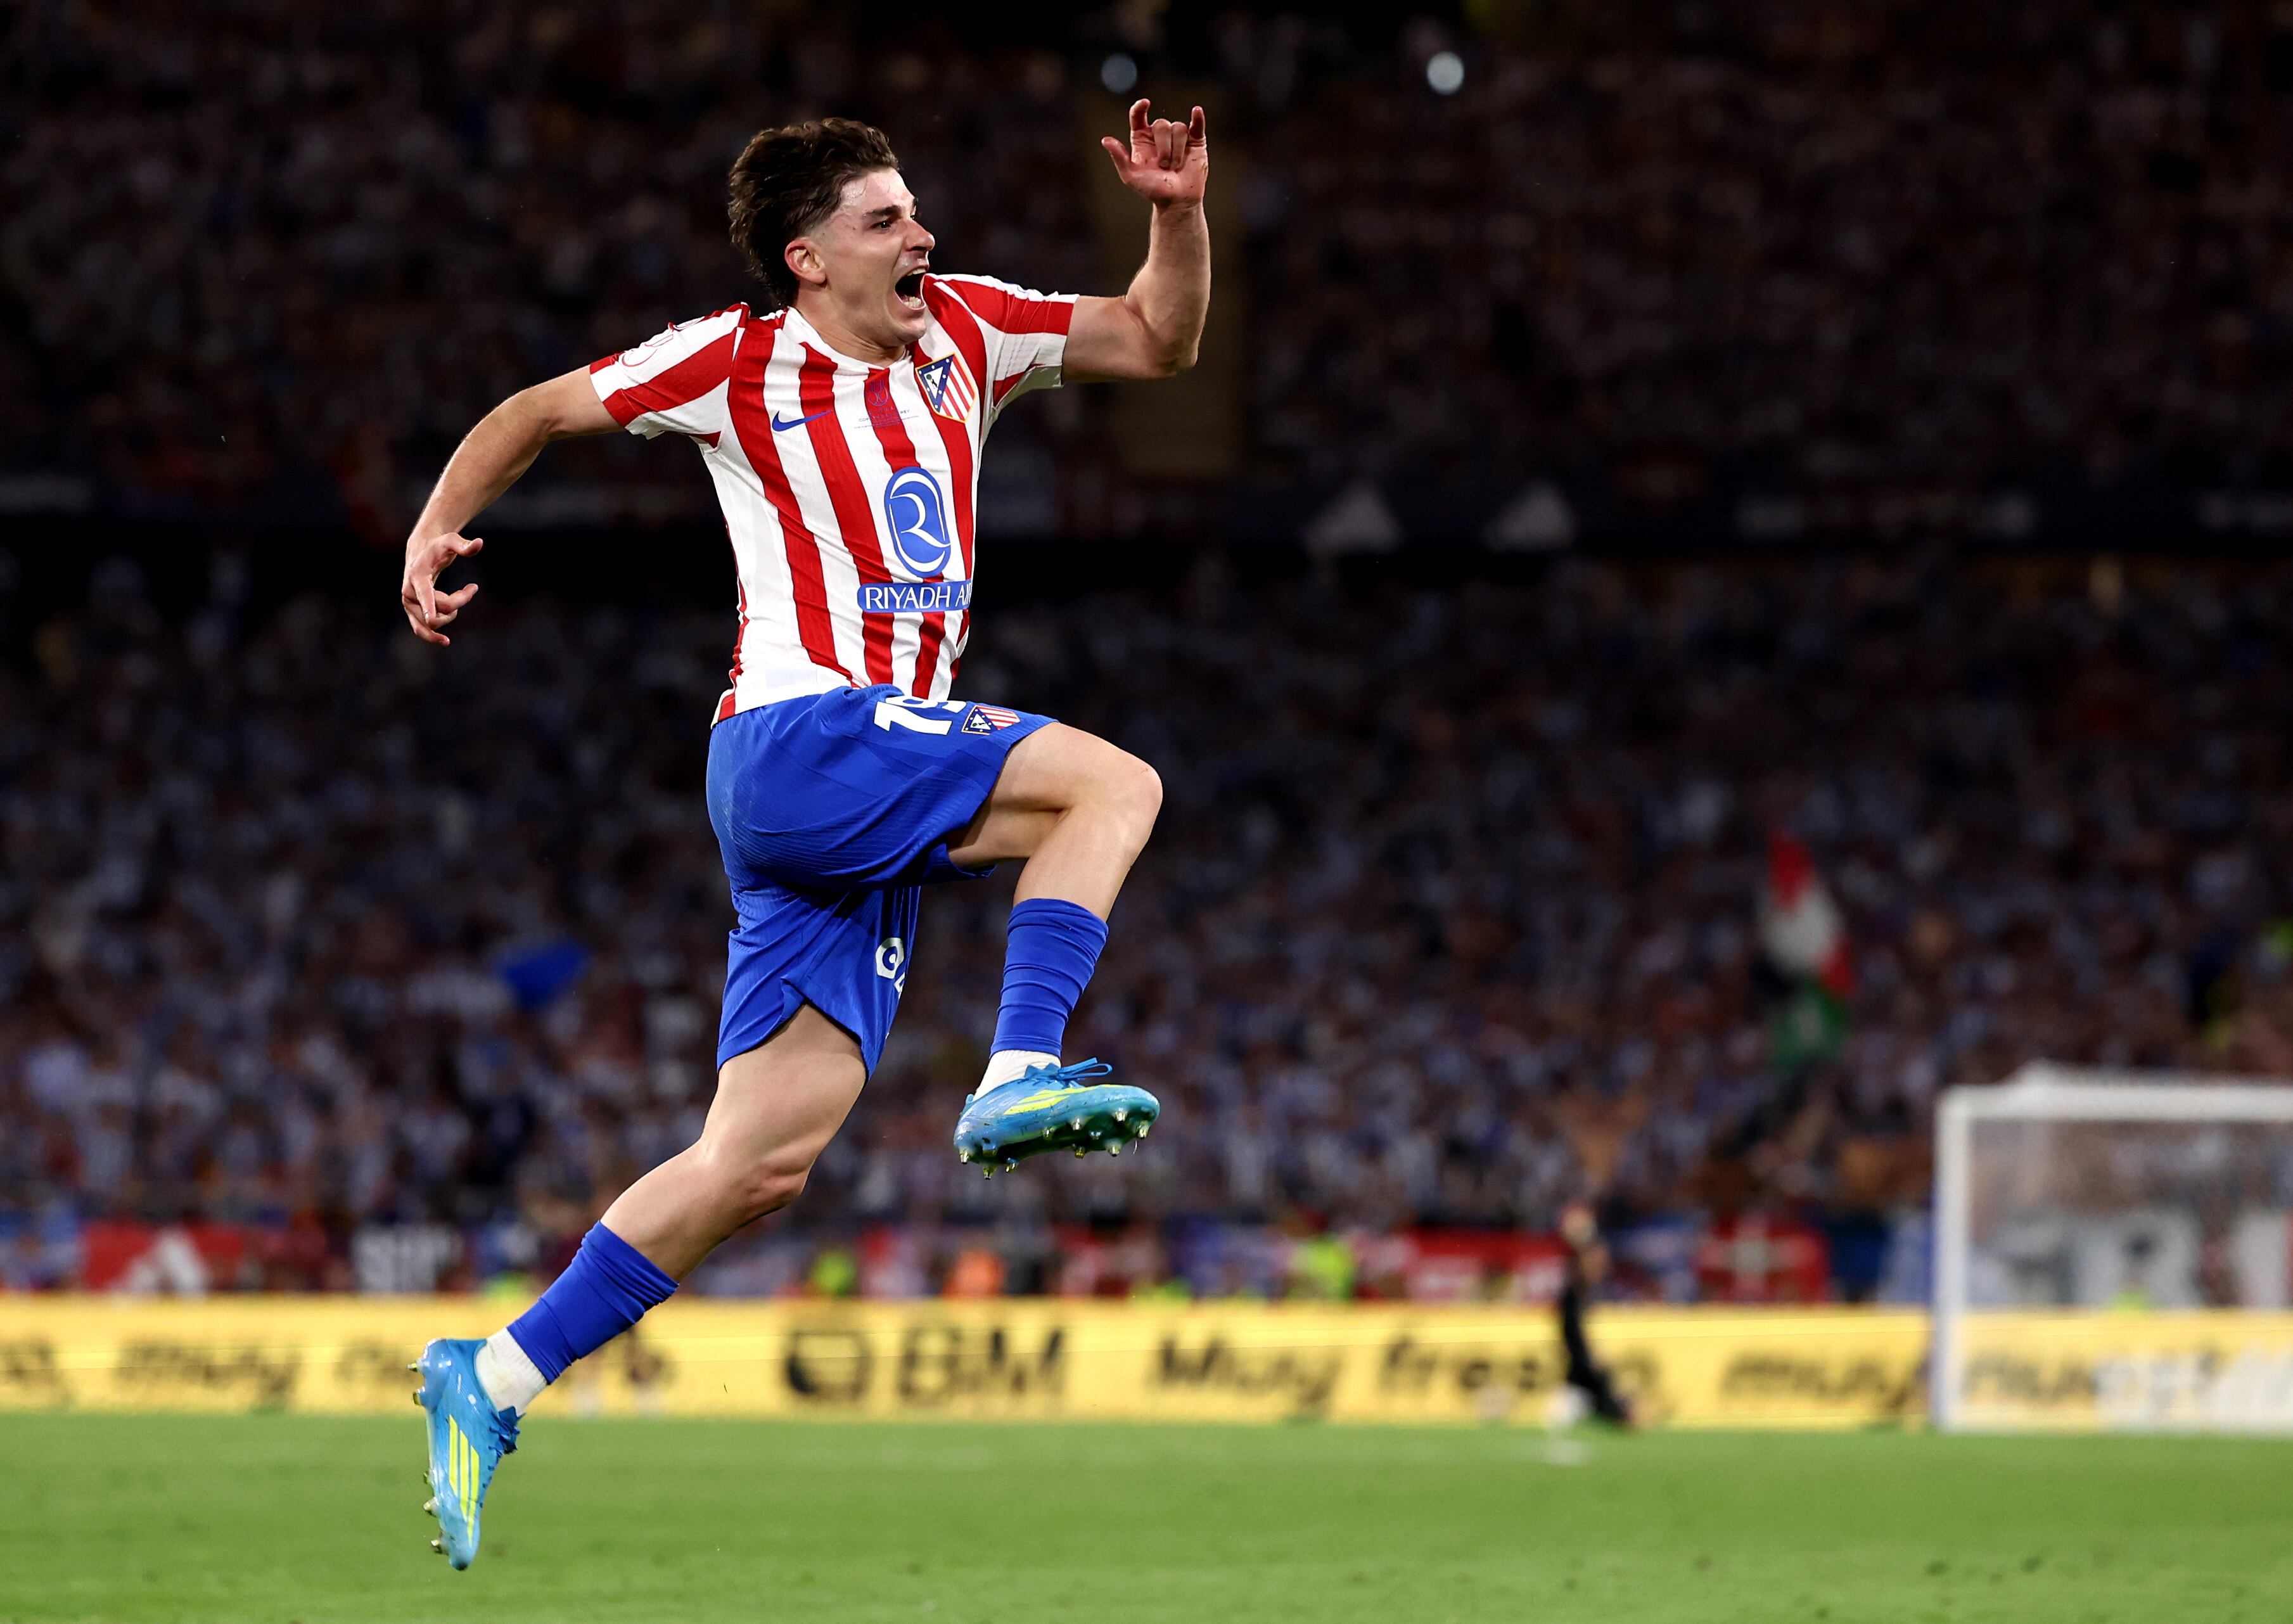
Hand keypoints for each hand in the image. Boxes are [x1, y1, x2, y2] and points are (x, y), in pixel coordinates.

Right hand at [401, 529, 483, 644]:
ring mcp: (409, 604)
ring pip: (434, 622)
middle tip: (472, 588)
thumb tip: (480, 543)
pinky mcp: (412, 612)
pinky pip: (423, 630)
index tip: (432, 621)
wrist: (420, 553)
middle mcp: (409, 592)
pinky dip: (435, 635)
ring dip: (452, 613)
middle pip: (439, 609)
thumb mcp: (451, 541)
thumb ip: (464, 545)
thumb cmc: (438, 547)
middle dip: (460, 601)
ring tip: (462, 595)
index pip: (425, 594)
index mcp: (417, 576)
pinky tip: (444, 640)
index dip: (429, 607)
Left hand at [1101, 100, 1206, 208]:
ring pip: (1178, 128)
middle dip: (1164, 147)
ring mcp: (1178, 137)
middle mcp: (1159, 135)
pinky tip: (1197, 112)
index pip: (1138, 116)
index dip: (1140, 107)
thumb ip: (1119, 158)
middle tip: (1164, 166)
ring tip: (1176, 167)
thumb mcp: (1131, 176)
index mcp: (1142, 139)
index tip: (1145, 104)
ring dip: (1177, 150)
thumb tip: (1105, 140)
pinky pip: (1197, 125)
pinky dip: (1198, 118)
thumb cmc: (1153, 190)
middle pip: (1162, 125)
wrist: (1176, 201)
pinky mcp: (1195, 142)